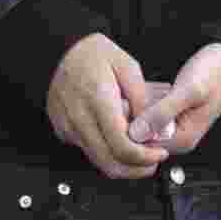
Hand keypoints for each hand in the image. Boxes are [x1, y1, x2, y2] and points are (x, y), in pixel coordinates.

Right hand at [47, 33, 169, 178]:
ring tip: (140, 152)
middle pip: (109, 163)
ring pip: (98, 161)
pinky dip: (106, 152)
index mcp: (98, 100)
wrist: (61, 50)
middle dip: (135, 170)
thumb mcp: (128, 66)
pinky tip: (119, 139)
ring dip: (122, 164)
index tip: (158, 154)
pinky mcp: (63, 131)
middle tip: (153, 162)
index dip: (144, 157)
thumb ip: (142, 98)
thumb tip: (154, 127)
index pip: (121, 146)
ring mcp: (68, 128)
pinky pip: (88, 150)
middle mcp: (79, 118)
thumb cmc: (94, 54)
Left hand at [128, 42, 220, 151]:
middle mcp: (177, 137)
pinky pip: (149, 110)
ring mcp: (174, 125)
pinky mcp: (172, 112)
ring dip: (135, 104)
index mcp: (182, 139)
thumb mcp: (189, 91)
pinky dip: (143, 98)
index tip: (121, 104)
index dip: (127, 125)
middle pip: (140, 134)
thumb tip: (136, 134)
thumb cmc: (217, 72)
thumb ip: (162, 113)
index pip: (141, 145)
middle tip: (125, 92)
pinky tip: (145, 85)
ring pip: (142, 120)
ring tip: (133, 86)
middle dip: (130, 113)